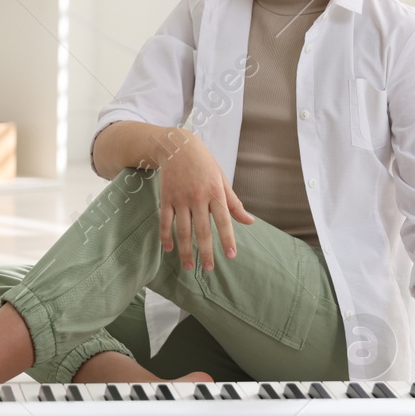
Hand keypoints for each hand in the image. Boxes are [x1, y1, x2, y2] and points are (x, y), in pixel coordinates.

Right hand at [156, 131, 253, 271]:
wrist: (178, 147)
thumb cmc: (205, 165)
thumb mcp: (222, 180)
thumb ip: (234, 204)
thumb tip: (250, 222)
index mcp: (215, 192)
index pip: (224, 220)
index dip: (227, 239)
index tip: (230, 255)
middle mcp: (198, 197)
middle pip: (202, 230)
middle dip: (205, 251)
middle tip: (209, 268)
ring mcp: (180, 198)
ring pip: (182, 230)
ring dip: (185, 250)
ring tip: (189, 266)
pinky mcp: (166, 198)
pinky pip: (165, 221)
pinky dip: (166, 237)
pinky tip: (169, 250)